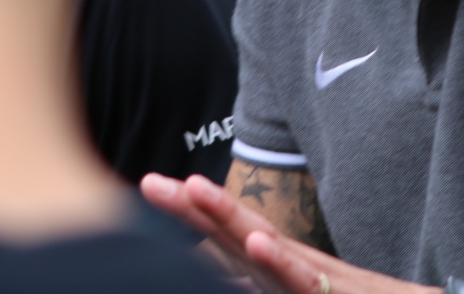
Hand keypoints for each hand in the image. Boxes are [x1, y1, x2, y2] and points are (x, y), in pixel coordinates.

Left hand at [141, 173, 438, 293]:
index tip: (152, 189)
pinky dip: (281, 261)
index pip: (227, 237)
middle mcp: (291, 266)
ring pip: (267, 243)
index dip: (190, 214)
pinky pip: (303, 279)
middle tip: (151, 181)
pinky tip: (260, 243)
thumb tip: (237, 279)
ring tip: (194, 188)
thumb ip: (266, 283)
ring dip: (229, 215)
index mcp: (277, 270)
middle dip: (192, 206)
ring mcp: (312, 278)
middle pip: (236, 230)